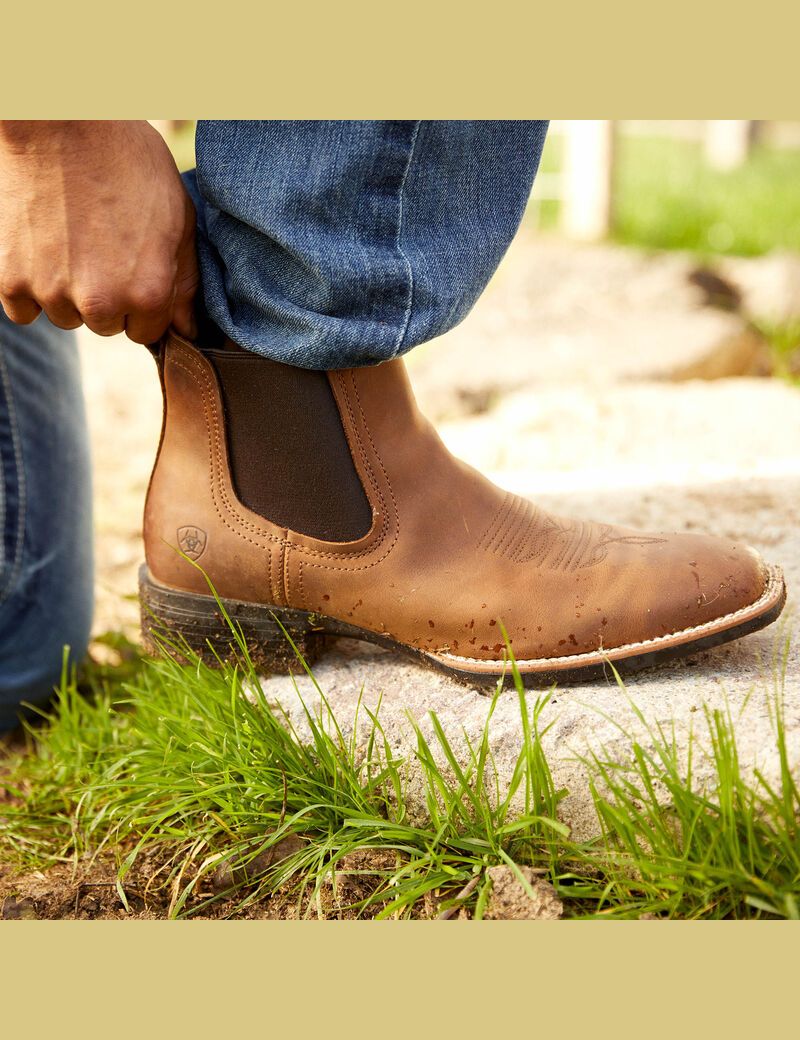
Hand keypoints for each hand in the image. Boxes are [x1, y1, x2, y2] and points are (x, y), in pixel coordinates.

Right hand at [0, 120, 198, 343]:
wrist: (60, 122)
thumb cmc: (128, 162)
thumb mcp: (178, 218)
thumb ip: (184, 281)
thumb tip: (187, 330)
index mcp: (148, 292)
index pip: (148, 333)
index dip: (143, 302)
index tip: (134, 269)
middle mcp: (101, 302)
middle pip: (106, 326)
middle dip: (108, 297)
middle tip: (101, 245)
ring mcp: (53, 293)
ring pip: (66, 317)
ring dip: (68, 292)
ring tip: (72, 240)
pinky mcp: (12, 280)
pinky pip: (24, 310)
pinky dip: (30, 287)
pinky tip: (43, 249)